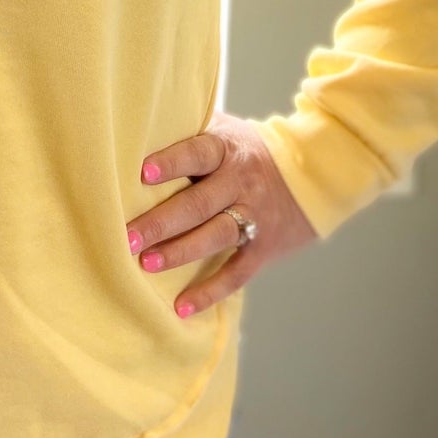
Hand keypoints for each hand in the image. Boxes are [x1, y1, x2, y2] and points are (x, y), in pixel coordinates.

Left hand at [125, 111, 317, 317]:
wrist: (310, 173)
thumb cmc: (246, 150)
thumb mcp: (224, 130)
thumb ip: (190, 132)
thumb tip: (136, 130)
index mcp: (227, 149)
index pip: (198, 153)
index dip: (171, 162)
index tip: (142, 172)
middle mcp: (241, 183)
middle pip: (199, 203)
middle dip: (161, 221)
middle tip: (128, 235)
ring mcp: (254, 216)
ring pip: (214, 237)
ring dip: (179, 252)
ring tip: (146, 263)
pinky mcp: (262, 248)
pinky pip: (236, 273)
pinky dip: (209, 292)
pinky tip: (181, 307)